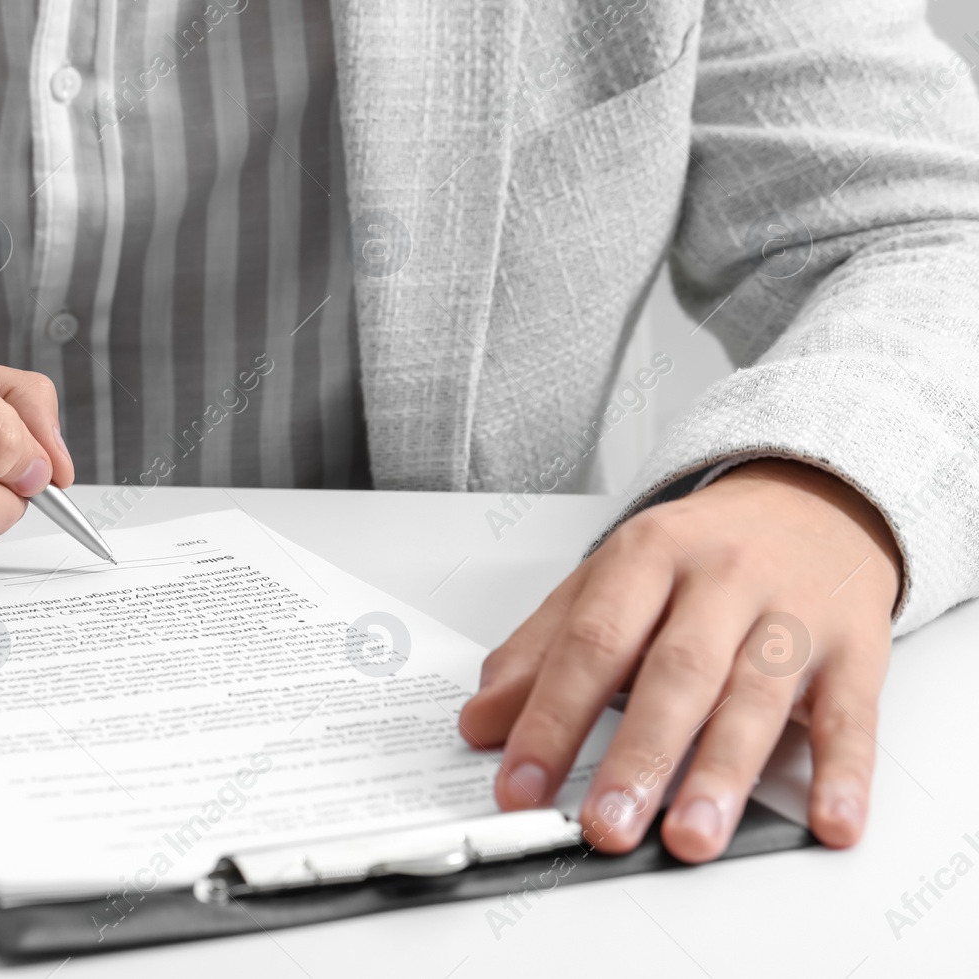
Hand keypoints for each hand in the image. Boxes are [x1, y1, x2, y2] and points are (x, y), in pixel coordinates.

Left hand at [458, 459, 901, 862]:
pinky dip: (844, 773)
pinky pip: (853, 715)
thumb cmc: (699, 553)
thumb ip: (541, 649)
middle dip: (638, 755)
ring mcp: (794, 612)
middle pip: (676, 671)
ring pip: (757, 696)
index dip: (551, 718)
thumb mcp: (608, 581)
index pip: (591, 642)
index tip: (521, 784)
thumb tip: (481, 720)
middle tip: (605, 824)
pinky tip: (829, 820)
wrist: (810, 501)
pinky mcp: (857, 648)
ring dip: (722, 774)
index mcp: (647, 554)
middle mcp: (722, 578)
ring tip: (690, 836)